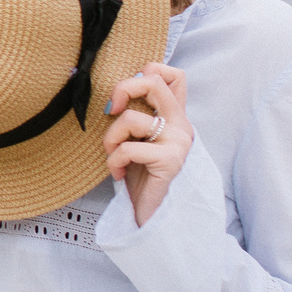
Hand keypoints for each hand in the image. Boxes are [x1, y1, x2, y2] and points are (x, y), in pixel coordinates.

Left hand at [103, 61, 190, 223]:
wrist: (159, 218)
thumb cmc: (143, 179)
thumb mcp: (138, 142)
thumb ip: (136, 118)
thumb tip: (115, 95)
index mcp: (175, 116)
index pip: (172, 75)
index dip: (145, 73)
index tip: (126, 97)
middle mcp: (181, 124)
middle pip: (152, 80)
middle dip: (122, 88)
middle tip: (112, 111)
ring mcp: (178, 142)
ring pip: (131, 117)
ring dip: (110, 138)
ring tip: (114, 157)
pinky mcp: (170, 161)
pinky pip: (128, 149)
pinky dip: (114, 162)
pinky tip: (120, 175)